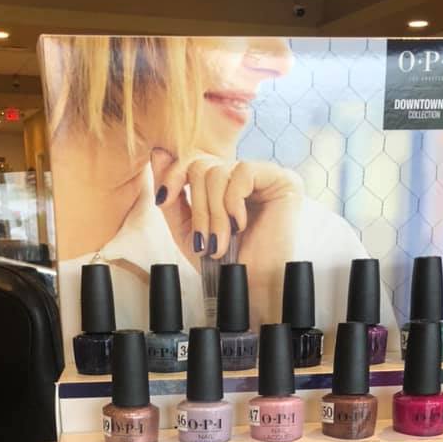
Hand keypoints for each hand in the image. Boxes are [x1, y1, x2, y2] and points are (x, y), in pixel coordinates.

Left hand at [152, 150, 302, 323]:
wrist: (249, 288)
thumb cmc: (224, 264)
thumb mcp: (187, 229)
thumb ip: (173, 194)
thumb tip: (159, 154)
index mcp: (225, 185)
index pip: (194, 161)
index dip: (174, 175)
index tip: (163, 199)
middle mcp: (245, 176)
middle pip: (203, 165)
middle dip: (197, 208)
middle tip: (204, 241)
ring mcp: (265, 176)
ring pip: (219, 171)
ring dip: (214, 214)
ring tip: (221, 242)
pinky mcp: (283, 180)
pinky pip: (243, 172)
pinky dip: (233, 203)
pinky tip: (241, 225)